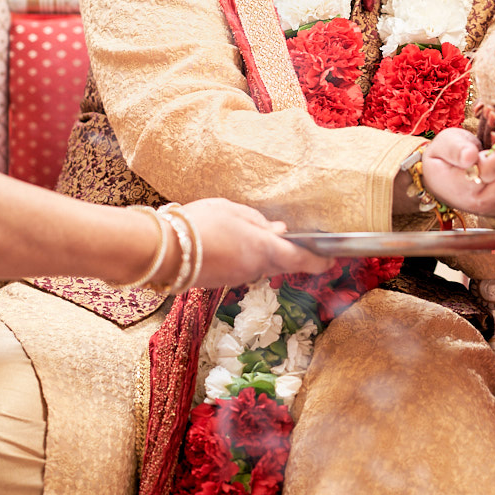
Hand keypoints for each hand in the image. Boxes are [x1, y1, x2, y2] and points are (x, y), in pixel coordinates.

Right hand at [177, 198, 330, 285]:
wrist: (163, 251)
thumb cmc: (199, 224)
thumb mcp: (232, 211)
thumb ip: (257, 221)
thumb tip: (277, 230)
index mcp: (263, 249)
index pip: (301, 258)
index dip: (319, 260)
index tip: (332, 260)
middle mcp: (255, 268)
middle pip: (282, 264)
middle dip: (290, 255)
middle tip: (296, 244)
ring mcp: (238, 278)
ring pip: (261, 266)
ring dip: (264, 255)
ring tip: (255, 236)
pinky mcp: (222, 282)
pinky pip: (242, 269)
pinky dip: (246, 259)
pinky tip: (233, 245)